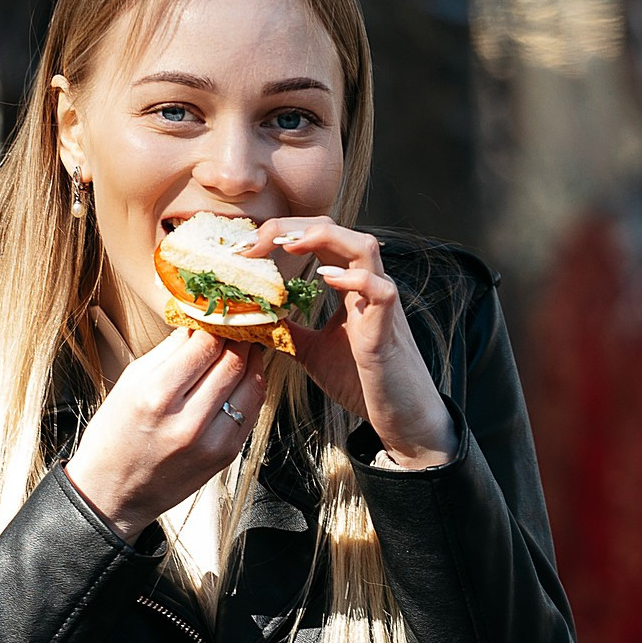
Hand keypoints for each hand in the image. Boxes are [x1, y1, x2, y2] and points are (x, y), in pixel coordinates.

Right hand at [65, 329, 266, 541]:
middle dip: (240, 336)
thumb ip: (168, 351)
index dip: (218, 322)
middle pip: (233, 361)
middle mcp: (186, 421)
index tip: (220, 311)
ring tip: (245, 345)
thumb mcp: (129, 383)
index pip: (205, 345)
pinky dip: (251, 387)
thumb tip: (199, 321)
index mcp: (155, 396)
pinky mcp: (226, 455)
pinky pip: (251, 410)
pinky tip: (243, 376)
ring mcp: (211, 442)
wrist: (113, 494)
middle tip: (240, 322)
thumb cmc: (114, 435)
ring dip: (252, 359)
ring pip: (251, 384)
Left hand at [245, 216, 454, 467]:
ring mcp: (380, 302)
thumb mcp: (311, 350)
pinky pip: (381, 290)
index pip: (317, 237)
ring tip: (287, 246)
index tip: (244, 249)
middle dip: (292, 227)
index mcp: (348, 284)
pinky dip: (355, 279)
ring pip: (363, 246)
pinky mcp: (389, 328)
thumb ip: (288, 330)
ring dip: (323, 238)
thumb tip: (255, 321)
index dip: (281, 233)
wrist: (397, 414)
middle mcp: (366, 284)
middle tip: (253, 243)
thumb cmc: (360, 381)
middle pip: (335, 229)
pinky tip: (327, 280)